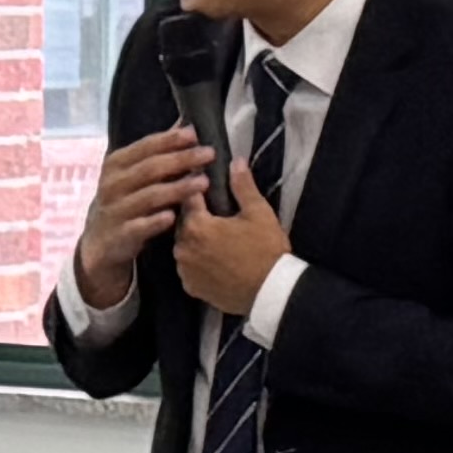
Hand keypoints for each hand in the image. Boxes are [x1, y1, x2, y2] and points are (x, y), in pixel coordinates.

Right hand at [70, 130, 211, 310]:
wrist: (100, 242)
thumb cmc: (125, 200)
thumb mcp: (134, 173)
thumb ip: (158, 151)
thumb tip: (186, 123)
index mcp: (116, 164)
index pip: (145, 146)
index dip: (170, 139)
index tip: (195, 134)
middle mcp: (113, 184)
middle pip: (150, 168)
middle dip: (181, 159)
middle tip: (209, 154)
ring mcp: (115, 210)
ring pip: (148, 196)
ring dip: (177, 188)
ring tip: (204, 183)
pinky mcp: (119, 235)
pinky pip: (138, 227)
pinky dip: (154, 222)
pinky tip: (172, 218)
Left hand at [167, 185, 290, 318]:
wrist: (270, 292)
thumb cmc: (266, 249)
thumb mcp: (258, 213)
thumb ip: (243, 186)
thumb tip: (236, 160)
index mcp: (196, 225)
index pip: (189, 197)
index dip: (199, 188)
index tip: (206, 183)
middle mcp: (182, 247)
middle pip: (184, 222)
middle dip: (196, 215)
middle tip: (215, 212)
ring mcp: (184, 269)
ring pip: (184, 245)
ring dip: (195, 239)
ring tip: (215, 236)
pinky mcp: (190, 287)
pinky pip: (188, 267)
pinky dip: (197, 261)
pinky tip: (212, 258)